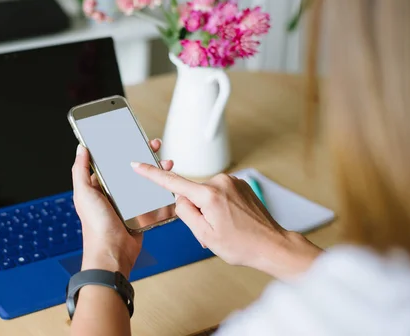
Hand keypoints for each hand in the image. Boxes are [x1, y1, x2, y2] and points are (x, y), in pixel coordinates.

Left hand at [72, 139, 172, 277]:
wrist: (113, 253)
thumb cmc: (95, 226)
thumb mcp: (83, 194)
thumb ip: (80, 170)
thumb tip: (81, 148)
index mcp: (99, 186)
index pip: (110, 162)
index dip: (120, 149)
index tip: (130, 137)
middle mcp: (114, 192)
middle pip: (131, 168)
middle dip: (143, 155)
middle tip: (153, 144)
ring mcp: (129, 201)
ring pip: (144, 179)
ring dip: (155, 168)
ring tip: (164, 160)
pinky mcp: (143, 211)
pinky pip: (153, 195)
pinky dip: (161, 186)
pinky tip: (167, 178)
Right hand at [131, 165, 322, 279]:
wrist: (272, 245)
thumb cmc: (242, 245)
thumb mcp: (204, 235)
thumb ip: (185, 213)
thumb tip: (180, 200)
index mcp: (209, 195)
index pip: (173, 182)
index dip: (152, 174)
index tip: (138, 164)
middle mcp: (221, 182)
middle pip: (192, 193)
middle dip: (196, 210)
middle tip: (213, 230)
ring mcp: (232, 181)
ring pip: (205, 194)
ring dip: (209, 209)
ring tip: (225, 227)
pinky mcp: (240, 184)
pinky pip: (219, 193)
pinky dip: (219, 206)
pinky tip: (232, 220)